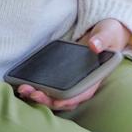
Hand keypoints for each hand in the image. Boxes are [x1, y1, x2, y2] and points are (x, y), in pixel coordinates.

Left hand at [14, 20, 131, 110]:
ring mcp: (72, 80)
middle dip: (47, 99)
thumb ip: (102, 39)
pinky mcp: (62, 76)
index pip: (82, 94)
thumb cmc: (109, 33)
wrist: (104, 31)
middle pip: (64, 99)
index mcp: (96, 77)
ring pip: (55, 96)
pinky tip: (24, 85)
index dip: (69, 100)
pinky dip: (38, 89)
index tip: (56, 100)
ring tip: (23, 90)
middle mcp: (83, 83)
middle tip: (31, 93)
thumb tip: (94, 45)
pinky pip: (50, 88)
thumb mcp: (108, 33)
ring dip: (39, 96)